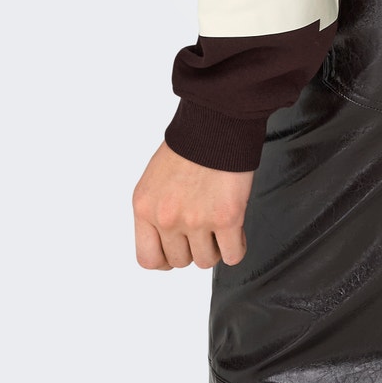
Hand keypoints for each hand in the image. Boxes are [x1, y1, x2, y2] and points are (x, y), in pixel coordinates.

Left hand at [132, 140, 252, 269]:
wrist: (217, 121)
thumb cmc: (191, 143)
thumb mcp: (156, 179)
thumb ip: (157, 209)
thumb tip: (167, 236)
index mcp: (145, 207)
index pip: (148, 259)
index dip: (165, 259)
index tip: (176, 250)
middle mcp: (167, 218)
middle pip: (180, 261)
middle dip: (193, 248)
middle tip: (203, 229)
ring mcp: (197, 220)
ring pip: (206, 261)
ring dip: (215, 247)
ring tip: (220, 228)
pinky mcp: (227, 217)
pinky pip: (232, 255)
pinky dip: (236, 247)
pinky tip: (236, 233)